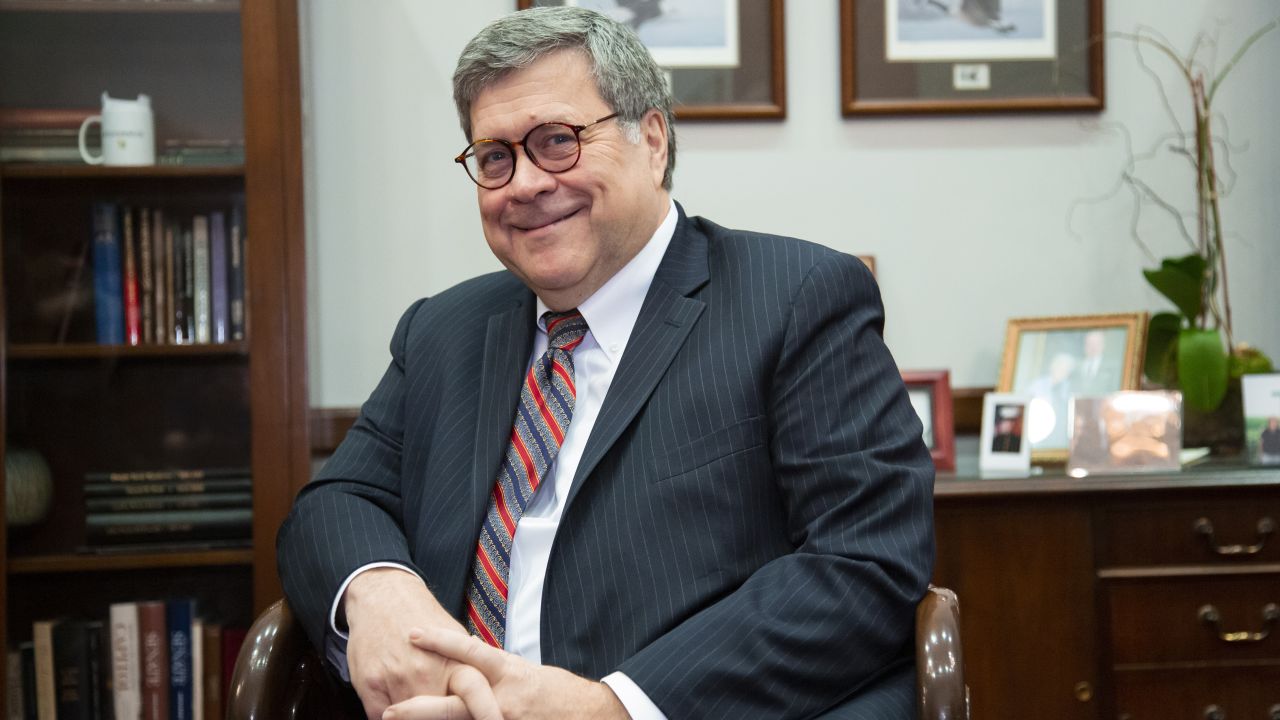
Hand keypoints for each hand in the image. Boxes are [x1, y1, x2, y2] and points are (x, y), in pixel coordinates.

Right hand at [344, 568, 496, 719]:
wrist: (383, 596)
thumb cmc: (421, 616)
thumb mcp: (455, 636)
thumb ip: (470, 666)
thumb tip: (490, 689)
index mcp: (454, 663)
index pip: (474, 696)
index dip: (486, 713)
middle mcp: (426, 673)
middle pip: (439, 714)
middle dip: (445, 716)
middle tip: (447, 713)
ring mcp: (397, 681)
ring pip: (409, 719)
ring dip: (415, 715)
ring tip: (418, 702)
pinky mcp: (370, 685)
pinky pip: (381, 717)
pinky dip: (390, 716)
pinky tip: (395, 703)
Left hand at [384, 630, 627, 719]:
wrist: (589, 715)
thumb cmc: (556, 692)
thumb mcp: (524, 672)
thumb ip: (494, 670)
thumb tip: (468, 661)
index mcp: (508, 671)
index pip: (469, 651)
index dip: (439, 641)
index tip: (412, 634)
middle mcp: (502, 697)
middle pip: (452, 702)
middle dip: (418, 708)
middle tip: (389, 709)